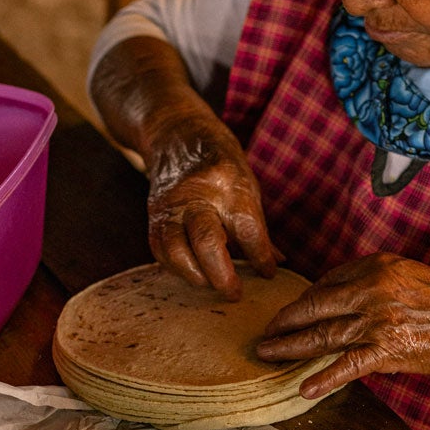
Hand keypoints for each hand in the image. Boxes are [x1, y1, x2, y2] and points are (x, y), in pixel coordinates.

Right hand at [143, 114, 280, 300]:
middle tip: (235, 294)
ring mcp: (170, 206)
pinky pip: (160, 250)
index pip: (248, 227)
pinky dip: (176, 267)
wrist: (176, 136)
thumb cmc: (219, 164)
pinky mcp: (153, 216)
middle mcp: (197, 195)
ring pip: (176, 250)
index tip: (268, 274)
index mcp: (229, 183)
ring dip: (195, 275)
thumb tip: (277, 263)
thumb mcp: (247, 185)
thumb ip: (257, 226)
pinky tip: (193, 273)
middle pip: (207, 240)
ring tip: (213, 285)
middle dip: (222, 274)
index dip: (260, 256)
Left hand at [254, 253, 429, 397]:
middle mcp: (370, 292)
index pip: (326, 284)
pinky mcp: (387, 351)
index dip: (306, 301)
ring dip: (290, 347)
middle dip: (284, 322)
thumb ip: (372, 283)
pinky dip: (324, 379)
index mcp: (374, 268)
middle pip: (313, 308)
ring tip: (267, 354)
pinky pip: (347, 367)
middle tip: (265, 332)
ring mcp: (376, 323)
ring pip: (321, 336)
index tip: (295, 312)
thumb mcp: (407, 275)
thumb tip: (338, 300)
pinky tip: (305, 388)